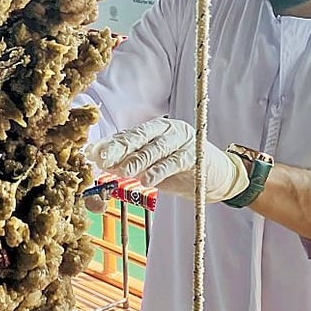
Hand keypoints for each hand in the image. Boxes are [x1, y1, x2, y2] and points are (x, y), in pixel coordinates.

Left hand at [84, 117, 249, 202]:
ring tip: (123, 171)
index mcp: (153, 129)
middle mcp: (166, 129)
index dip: (109, 145)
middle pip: (139, 136)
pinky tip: (148, 180)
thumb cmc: (180, 171)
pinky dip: (160, 170)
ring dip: (138, 160)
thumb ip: (130, 166)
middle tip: (102, 158)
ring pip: (156, 148)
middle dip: (118, 147)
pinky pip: (175, 161)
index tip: (91, 154)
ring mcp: (182, 140)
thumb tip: (100, 172)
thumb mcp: (152, 168)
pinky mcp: (195, 154)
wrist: (218, 177)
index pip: (127, 135)